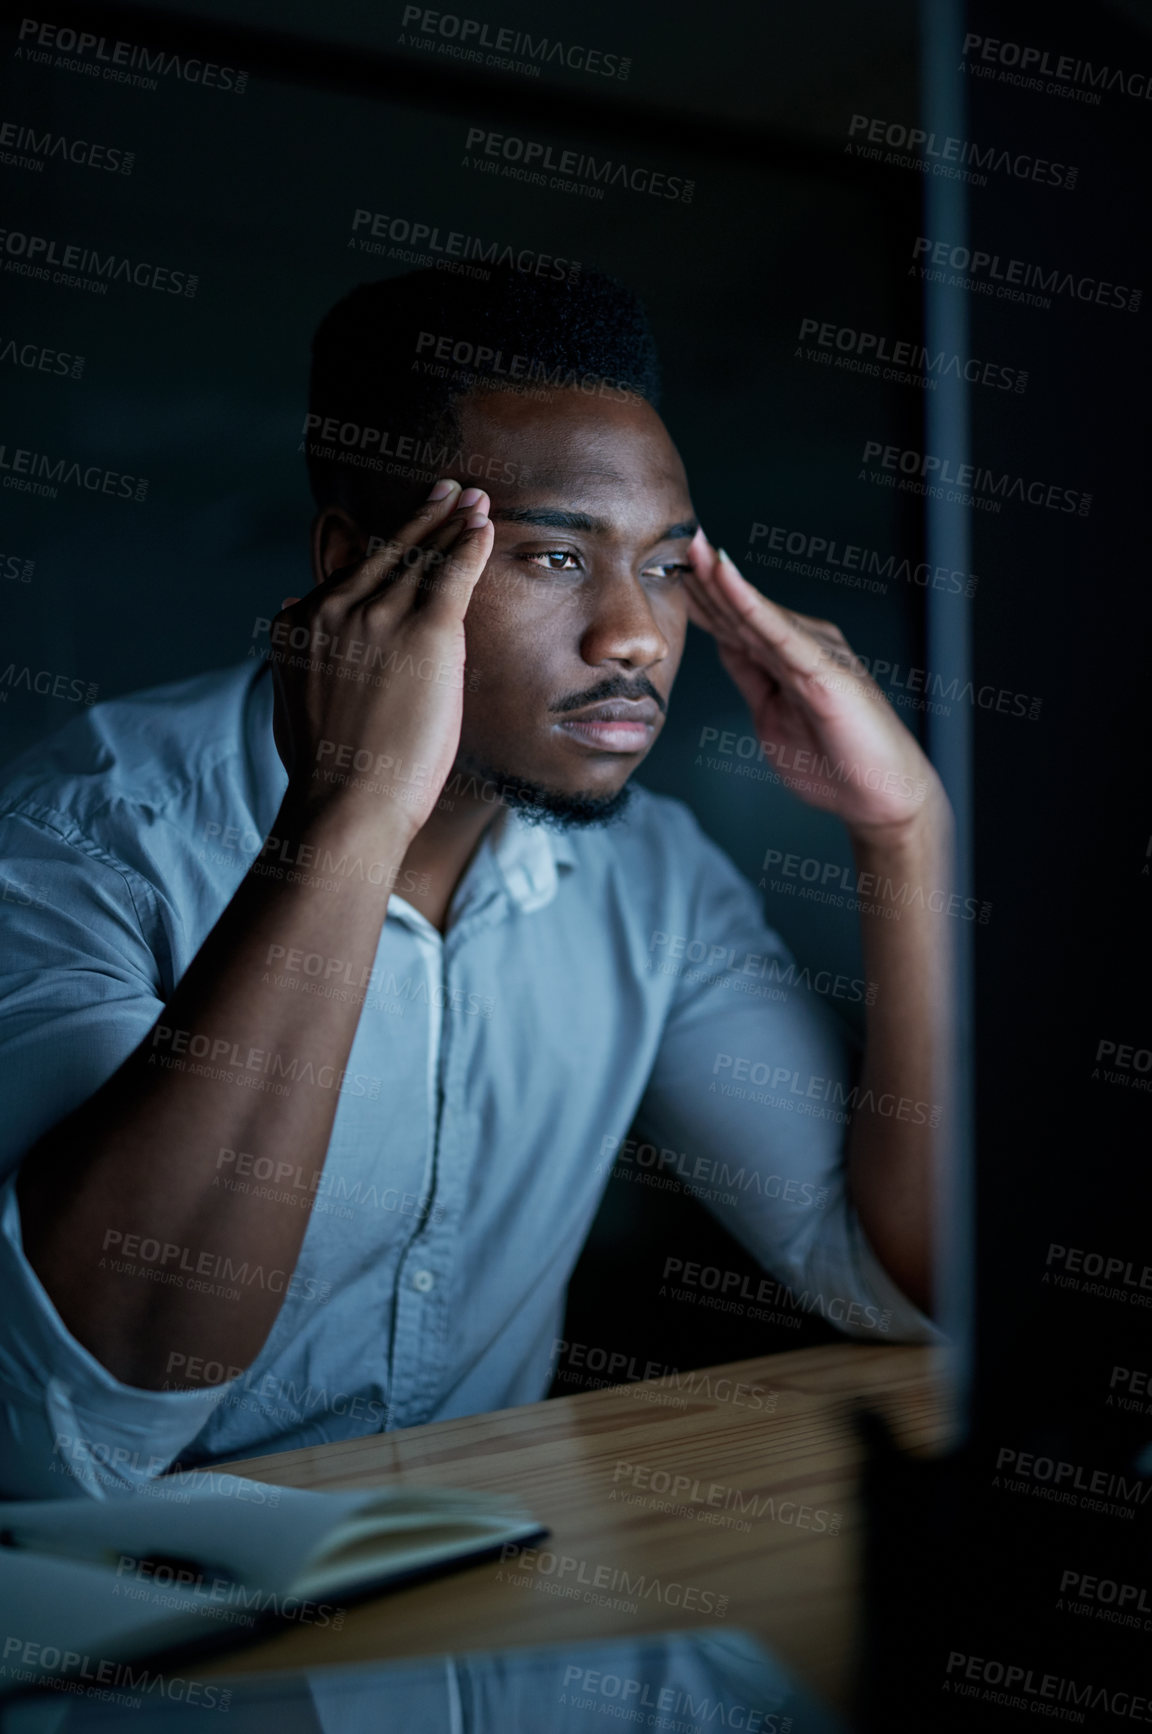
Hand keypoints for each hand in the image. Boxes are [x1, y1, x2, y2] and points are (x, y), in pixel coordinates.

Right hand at [270, 479, 492, 847]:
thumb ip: (297, 646)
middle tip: (452, 491)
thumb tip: (289, 602)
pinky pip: (452, 575)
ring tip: (476, 502)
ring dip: (454, 524)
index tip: (410, 523)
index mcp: (301, 622)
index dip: (389, 546)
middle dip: (425, 518)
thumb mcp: (289, 697)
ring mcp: (377, 616)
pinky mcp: (424, 632)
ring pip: (423, 557)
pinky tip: (484, 526)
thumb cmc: (325, 769)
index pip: (354, 574)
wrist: (346, 803)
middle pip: (389, 554)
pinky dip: (469, 545)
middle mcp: (334, 607)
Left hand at [685, 531, 940, 838]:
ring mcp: (815, 652)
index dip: (700, 598)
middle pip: (742, 608)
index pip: (734, 622)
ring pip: (757, 612)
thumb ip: (750, 675)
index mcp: (785, 657)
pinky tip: (729, 580)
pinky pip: (780, 633)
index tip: (665, 571)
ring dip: (723, 580)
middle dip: (705, 576)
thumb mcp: (770, 712)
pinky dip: (752, 605)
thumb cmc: (833, 760)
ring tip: (694, 549)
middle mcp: (801, 645)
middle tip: (674, 539)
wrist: (879, 795)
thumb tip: (723, 642)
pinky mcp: (826, 668)